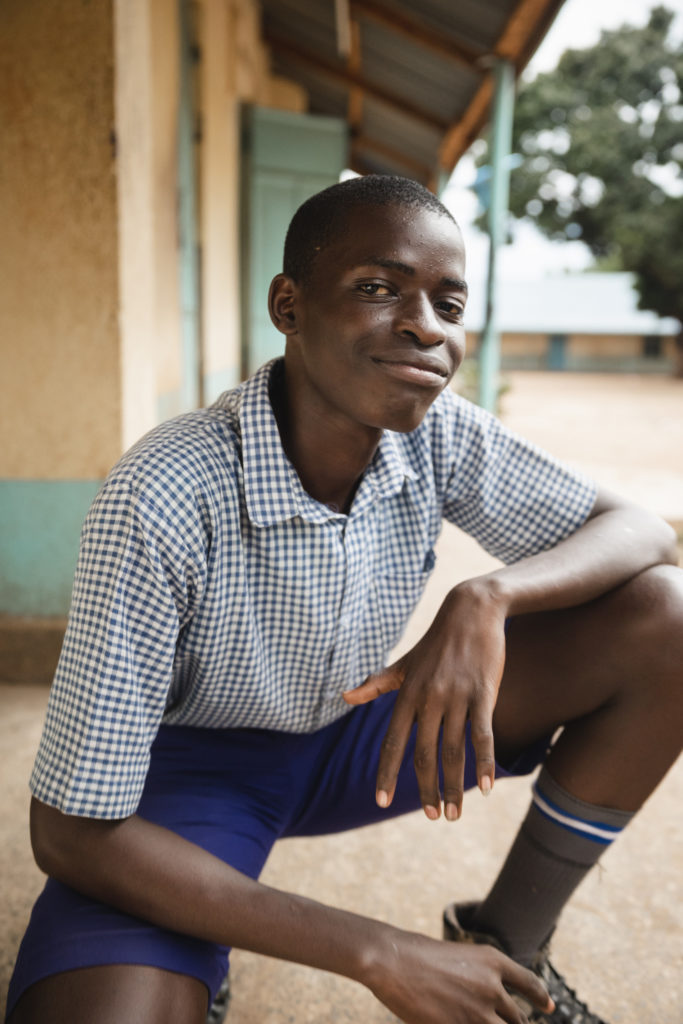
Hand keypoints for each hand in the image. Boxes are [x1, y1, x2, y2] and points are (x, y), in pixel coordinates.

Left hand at [343, 581, 507, 819]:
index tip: (379, 801)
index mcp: (407, 695)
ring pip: (452, 751)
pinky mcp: (483, 693)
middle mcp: (429, 698)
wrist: (470, 610)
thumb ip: (376, 684)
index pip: (392, 741)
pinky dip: (483, 763)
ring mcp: (456, 696)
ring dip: (452, 787)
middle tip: (431, 817)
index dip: (386, 772)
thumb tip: (343, 697)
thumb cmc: (436, 642)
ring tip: (453, 815)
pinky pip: (482, 734)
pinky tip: (485, 788)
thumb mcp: (404, 664)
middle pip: (424, 754)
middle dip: (425, 789)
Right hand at [364, 927, 552, 1023]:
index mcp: (492, 961)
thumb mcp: (456, 957)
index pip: (528, 982)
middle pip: (518, 1018)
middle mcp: (492, 986)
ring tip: (485, 1023)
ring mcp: (478, 1012)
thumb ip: (477, 977)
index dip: (541, 997)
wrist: (393, 961)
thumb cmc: (415, 954)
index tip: (549, 1008)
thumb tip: (490, 997)